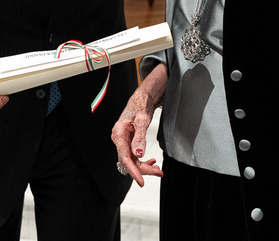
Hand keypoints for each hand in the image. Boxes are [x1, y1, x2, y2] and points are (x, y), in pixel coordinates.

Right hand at [110, 65, 166, 185]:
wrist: (142, 97)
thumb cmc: (141, 105)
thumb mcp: (142, 120)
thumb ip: (140, 138)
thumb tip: (138, 154)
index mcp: (119, 134)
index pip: (125, 158)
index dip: (133, 171)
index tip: (141, 181)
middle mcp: (119, 138)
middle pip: (129, 161)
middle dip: (144, 169)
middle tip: (159, 172)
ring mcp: (124, 140)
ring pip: (133, 159)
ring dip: (145, 166)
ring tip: (158, 169)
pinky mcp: (129, 141)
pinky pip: (135, 155)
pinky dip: (143, 160)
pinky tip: (152, 161)